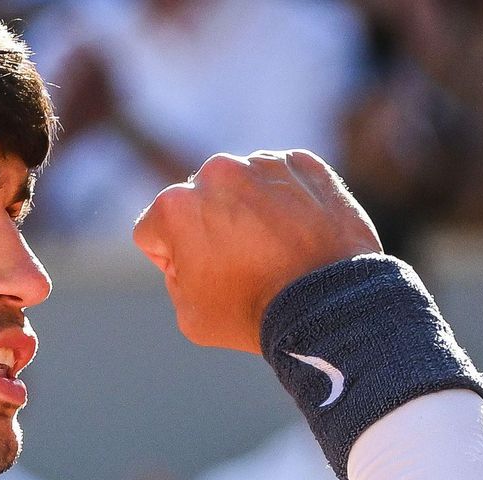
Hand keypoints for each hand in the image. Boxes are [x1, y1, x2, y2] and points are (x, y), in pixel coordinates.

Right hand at [132, 150, 381, 353]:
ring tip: (274, 250)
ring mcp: (263, 163)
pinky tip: (296, 234)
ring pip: (241, 185)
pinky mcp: (304, 163)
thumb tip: (190, 254)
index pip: (153, 231)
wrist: (329, 305)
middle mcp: (215, 171)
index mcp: (175, 206)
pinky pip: (282, 178)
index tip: (203, 277)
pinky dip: (286, 200)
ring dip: (249, 210)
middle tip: (240, 264)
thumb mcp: (188, 313)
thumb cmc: (252, 314)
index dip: (171, 260)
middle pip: (197, 202)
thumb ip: (175, 275)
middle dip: (209, 227)